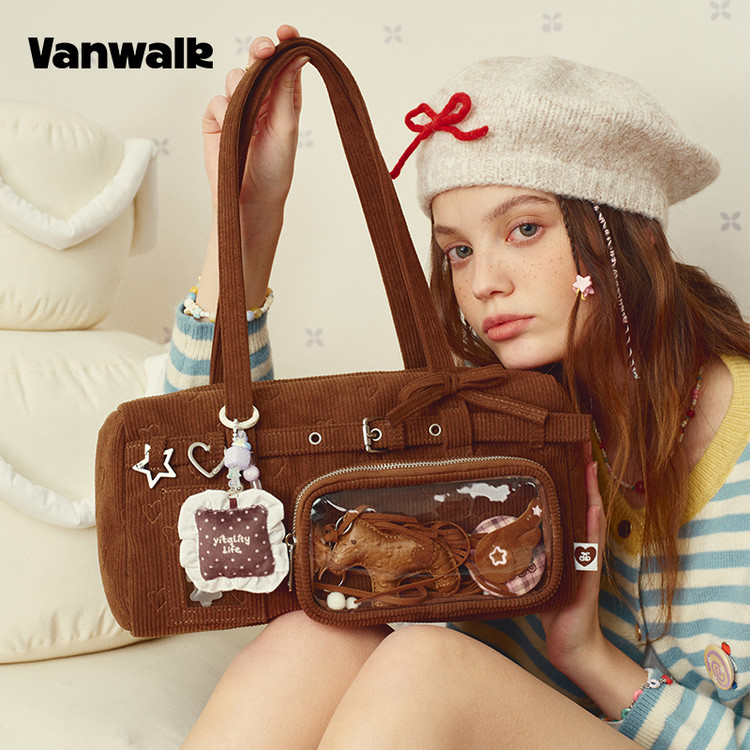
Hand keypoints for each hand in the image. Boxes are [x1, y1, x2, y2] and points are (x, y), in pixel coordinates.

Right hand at [202, 24, 305, 209]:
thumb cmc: (274, 169)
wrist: (251, 198)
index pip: (284, 63)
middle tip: (265, 49)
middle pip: (257, 62)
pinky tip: (231, 128)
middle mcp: (260, 98)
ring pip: (234, 78)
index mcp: (283, 98)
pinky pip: (215, 100)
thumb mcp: (285, 125)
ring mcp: (236, 107)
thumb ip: (286, 88)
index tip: (286, 33)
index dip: (284, 44)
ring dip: (241, 90)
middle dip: (260, 52)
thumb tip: (298, 53)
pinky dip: (223, 111)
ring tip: (248, 116)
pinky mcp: (216, 119)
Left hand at [539, 459, 606, 674]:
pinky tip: (594, 506)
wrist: (570, 644)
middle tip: (583, 445)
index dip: (571, 481)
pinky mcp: (587, 578)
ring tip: (591, 466)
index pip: (571, 506)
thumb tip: (488, 537)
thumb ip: (518, 554)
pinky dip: (592, 526)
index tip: (569, 452)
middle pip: (584, 505)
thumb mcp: (531, 575)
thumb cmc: (551, 609)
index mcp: (567, 546)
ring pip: (590, 520)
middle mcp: (580, 549)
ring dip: (592, 492)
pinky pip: (590, 548)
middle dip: (584, 477)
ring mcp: (587, 561)